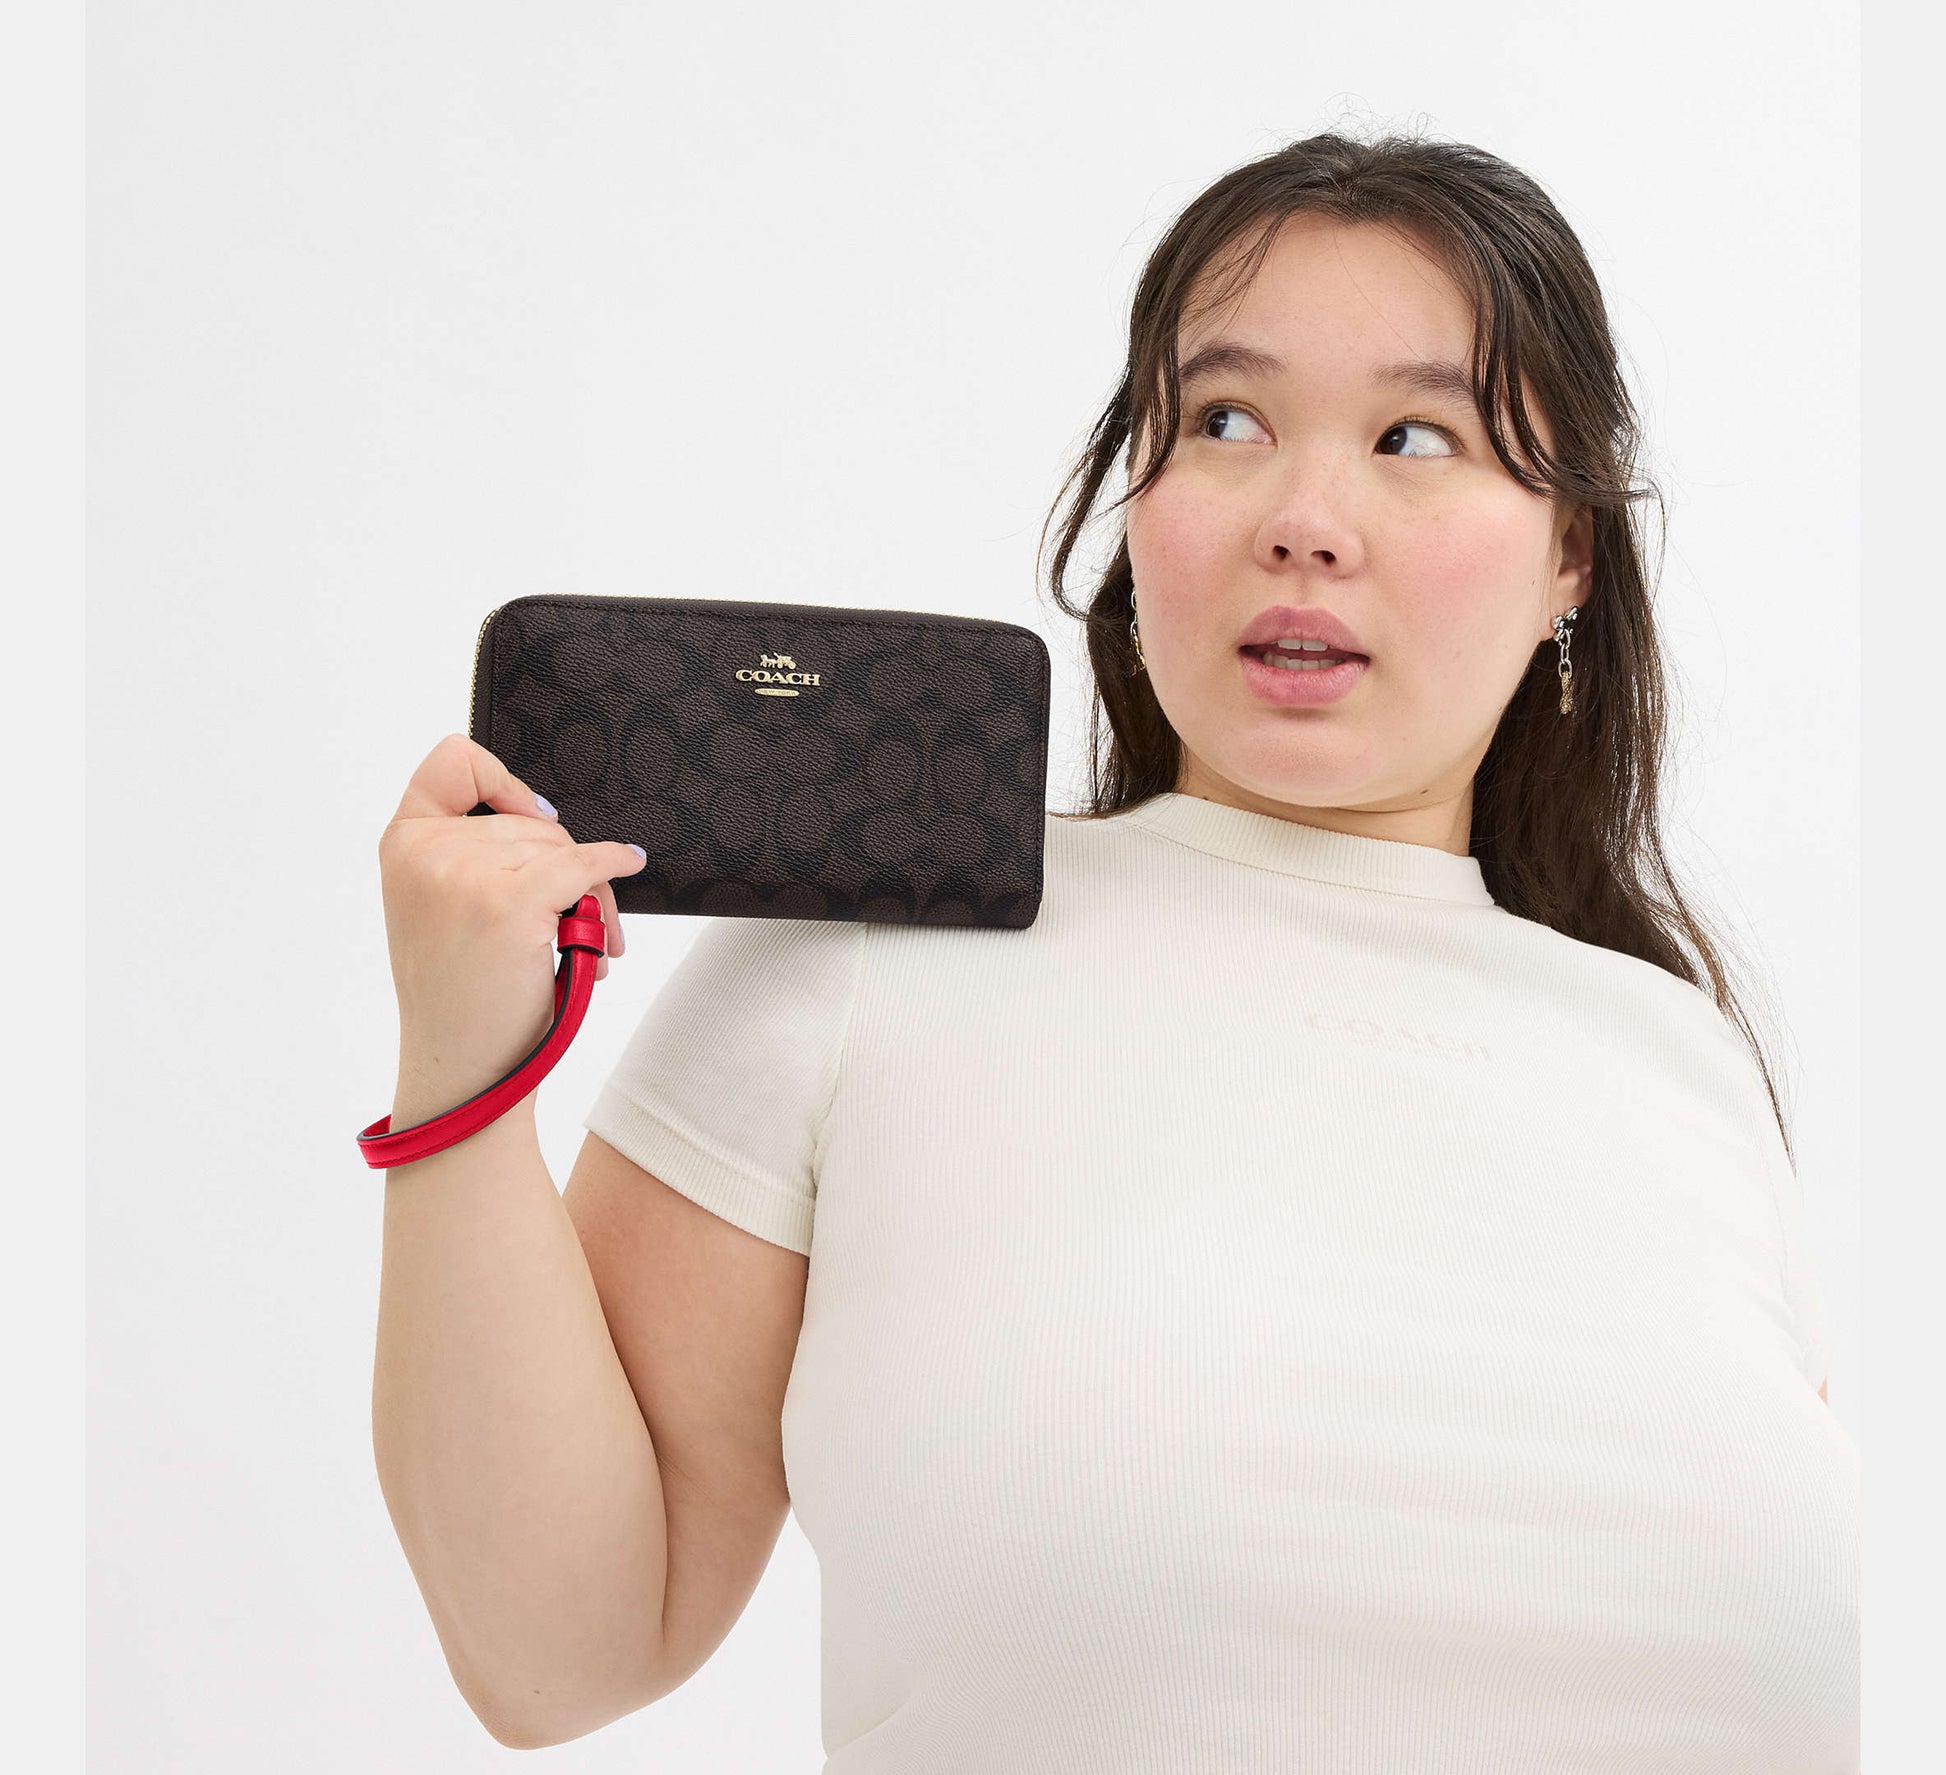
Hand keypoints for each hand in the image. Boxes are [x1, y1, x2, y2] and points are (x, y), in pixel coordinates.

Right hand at [377, 733, 647, 1103]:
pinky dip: (612, 866)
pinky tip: (628, 864)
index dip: (501, 778)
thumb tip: (548, 817)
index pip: (451, 763)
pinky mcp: (508, 901)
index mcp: (401, 845)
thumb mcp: (440, 907)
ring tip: (589, 945)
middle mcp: (423, 851)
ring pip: (562, 849)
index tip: (533, 811)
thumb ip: (472, 853)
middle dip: (566, 864)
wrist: (463, 1072)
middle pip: (529, 820)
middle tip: (581, 921)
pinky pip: (583, 864)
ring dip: (591, 893)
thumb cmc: (464, 997)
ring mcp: (462, 873)